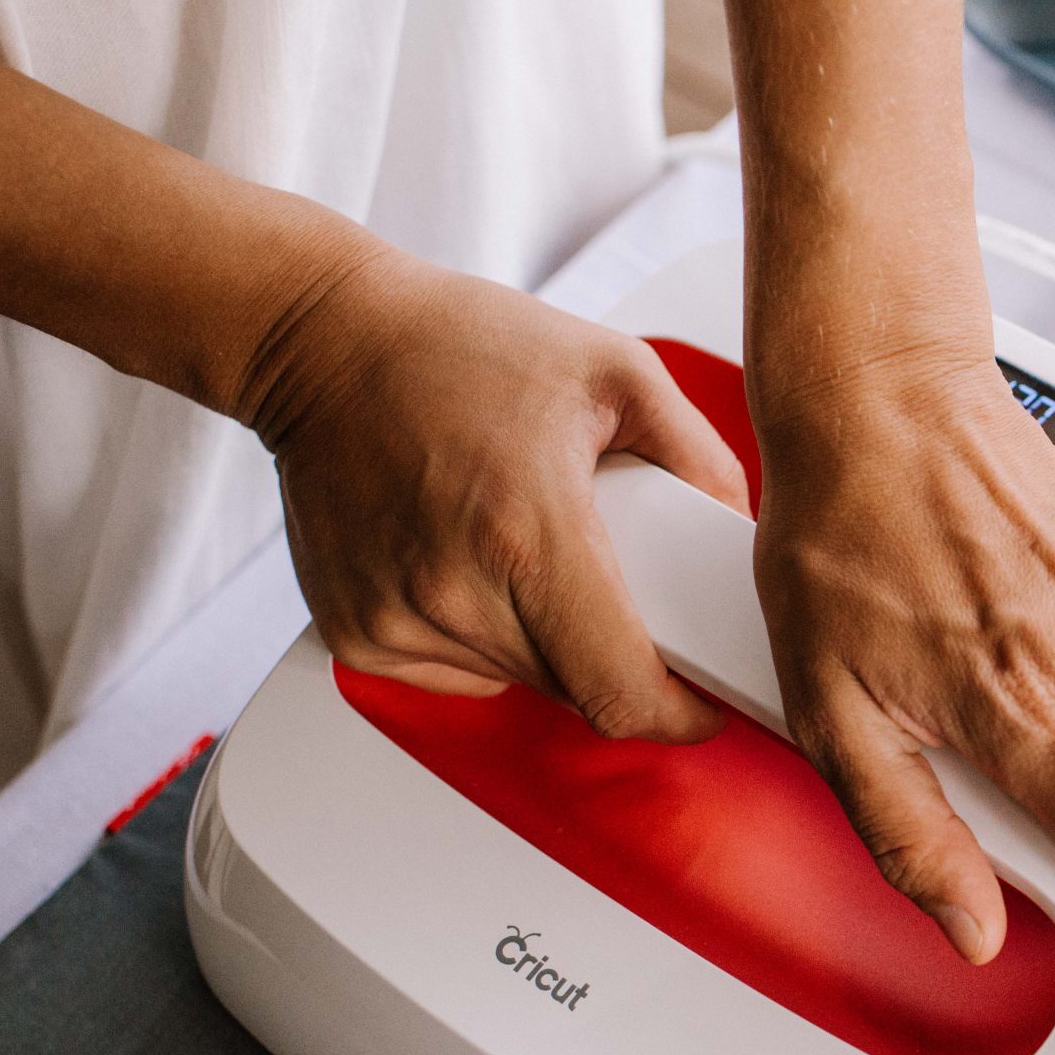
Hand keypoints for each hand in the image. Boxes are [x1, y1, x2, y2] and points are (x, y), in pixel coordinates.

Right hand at [243, 244, 751, 738]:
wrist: (318, 340)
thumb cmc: (458, 344)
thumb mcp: (617, 371)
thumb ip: (699, 458)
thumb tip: (736, 537)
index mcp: (529, 534)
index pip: (620, 690)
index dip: (676, 714)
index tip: (700, 703)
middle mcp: (453, 590)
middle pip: (578, 689)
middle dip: (614, 654)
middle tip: (611, 581)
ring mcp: (396, 619)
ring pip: (519, 682)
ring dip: (546, 643)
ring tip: (525, 550)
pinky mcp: (356, 633)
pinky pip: (456, 674)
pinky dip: (481, 640)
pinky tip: (467, 565)